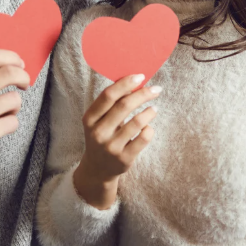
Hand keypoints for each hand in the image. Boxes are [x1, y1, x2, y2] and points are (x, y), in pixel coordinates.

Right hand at [0, 50, 30, 176]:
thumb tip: (7, 62)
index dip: (13, 58)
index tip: (19, 64)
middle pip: (9, 73)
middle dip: (23, 77)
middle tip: (24, 83)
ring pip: (14, 99)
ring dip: (15, 106)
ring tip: (4, 112)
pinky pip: (13, 121)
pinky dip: (10, 124)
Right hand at [72, 74, 160, 209]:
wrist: (98, 169)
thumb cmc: (102, 136)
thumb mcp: (98, 121)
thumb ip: (111, 104)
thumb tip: (134, 81)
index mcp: (90, 119)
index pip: (108, 95)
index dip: (125, 83)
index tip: (140, 76)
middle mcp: (98, 132)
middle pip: (124, 105)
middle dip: (143, 94)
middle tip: (156, 89)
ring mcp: (111, 147)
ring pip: (137, 122)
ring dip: (149, 112)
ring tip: (154, 109)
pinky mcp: (124, 159)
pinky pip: (144, 138)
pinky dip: (149, 129)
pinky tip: (148, 127)